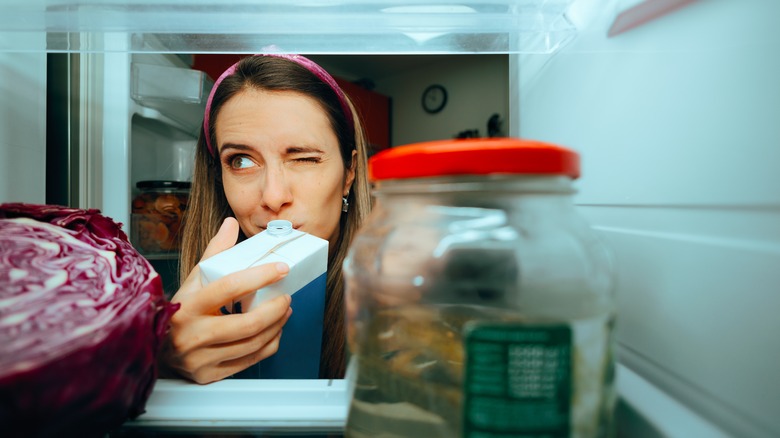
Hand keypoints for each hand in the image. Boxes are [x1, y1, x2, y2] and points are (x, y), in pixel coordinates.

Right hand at [161, 217, 292, 383]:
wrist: (156, 350)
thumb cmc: (179, 311)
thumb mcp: (192, 281)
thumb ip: (214, 253)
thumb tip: (230, 224)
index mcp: (186, 306)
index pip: (229, 287)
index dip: (259, 276)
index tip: (281, 268)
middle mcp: (191, 335)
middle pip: (246, 324)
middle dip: (275, 309)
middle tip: (286, 297)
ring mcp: (199, 359)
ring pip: (252, 344)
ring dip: (276, 326)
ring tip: (284, 311)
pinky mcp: (208, 376)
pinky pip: (249, 361)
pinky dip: (268, 345)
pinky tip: (274, 332)